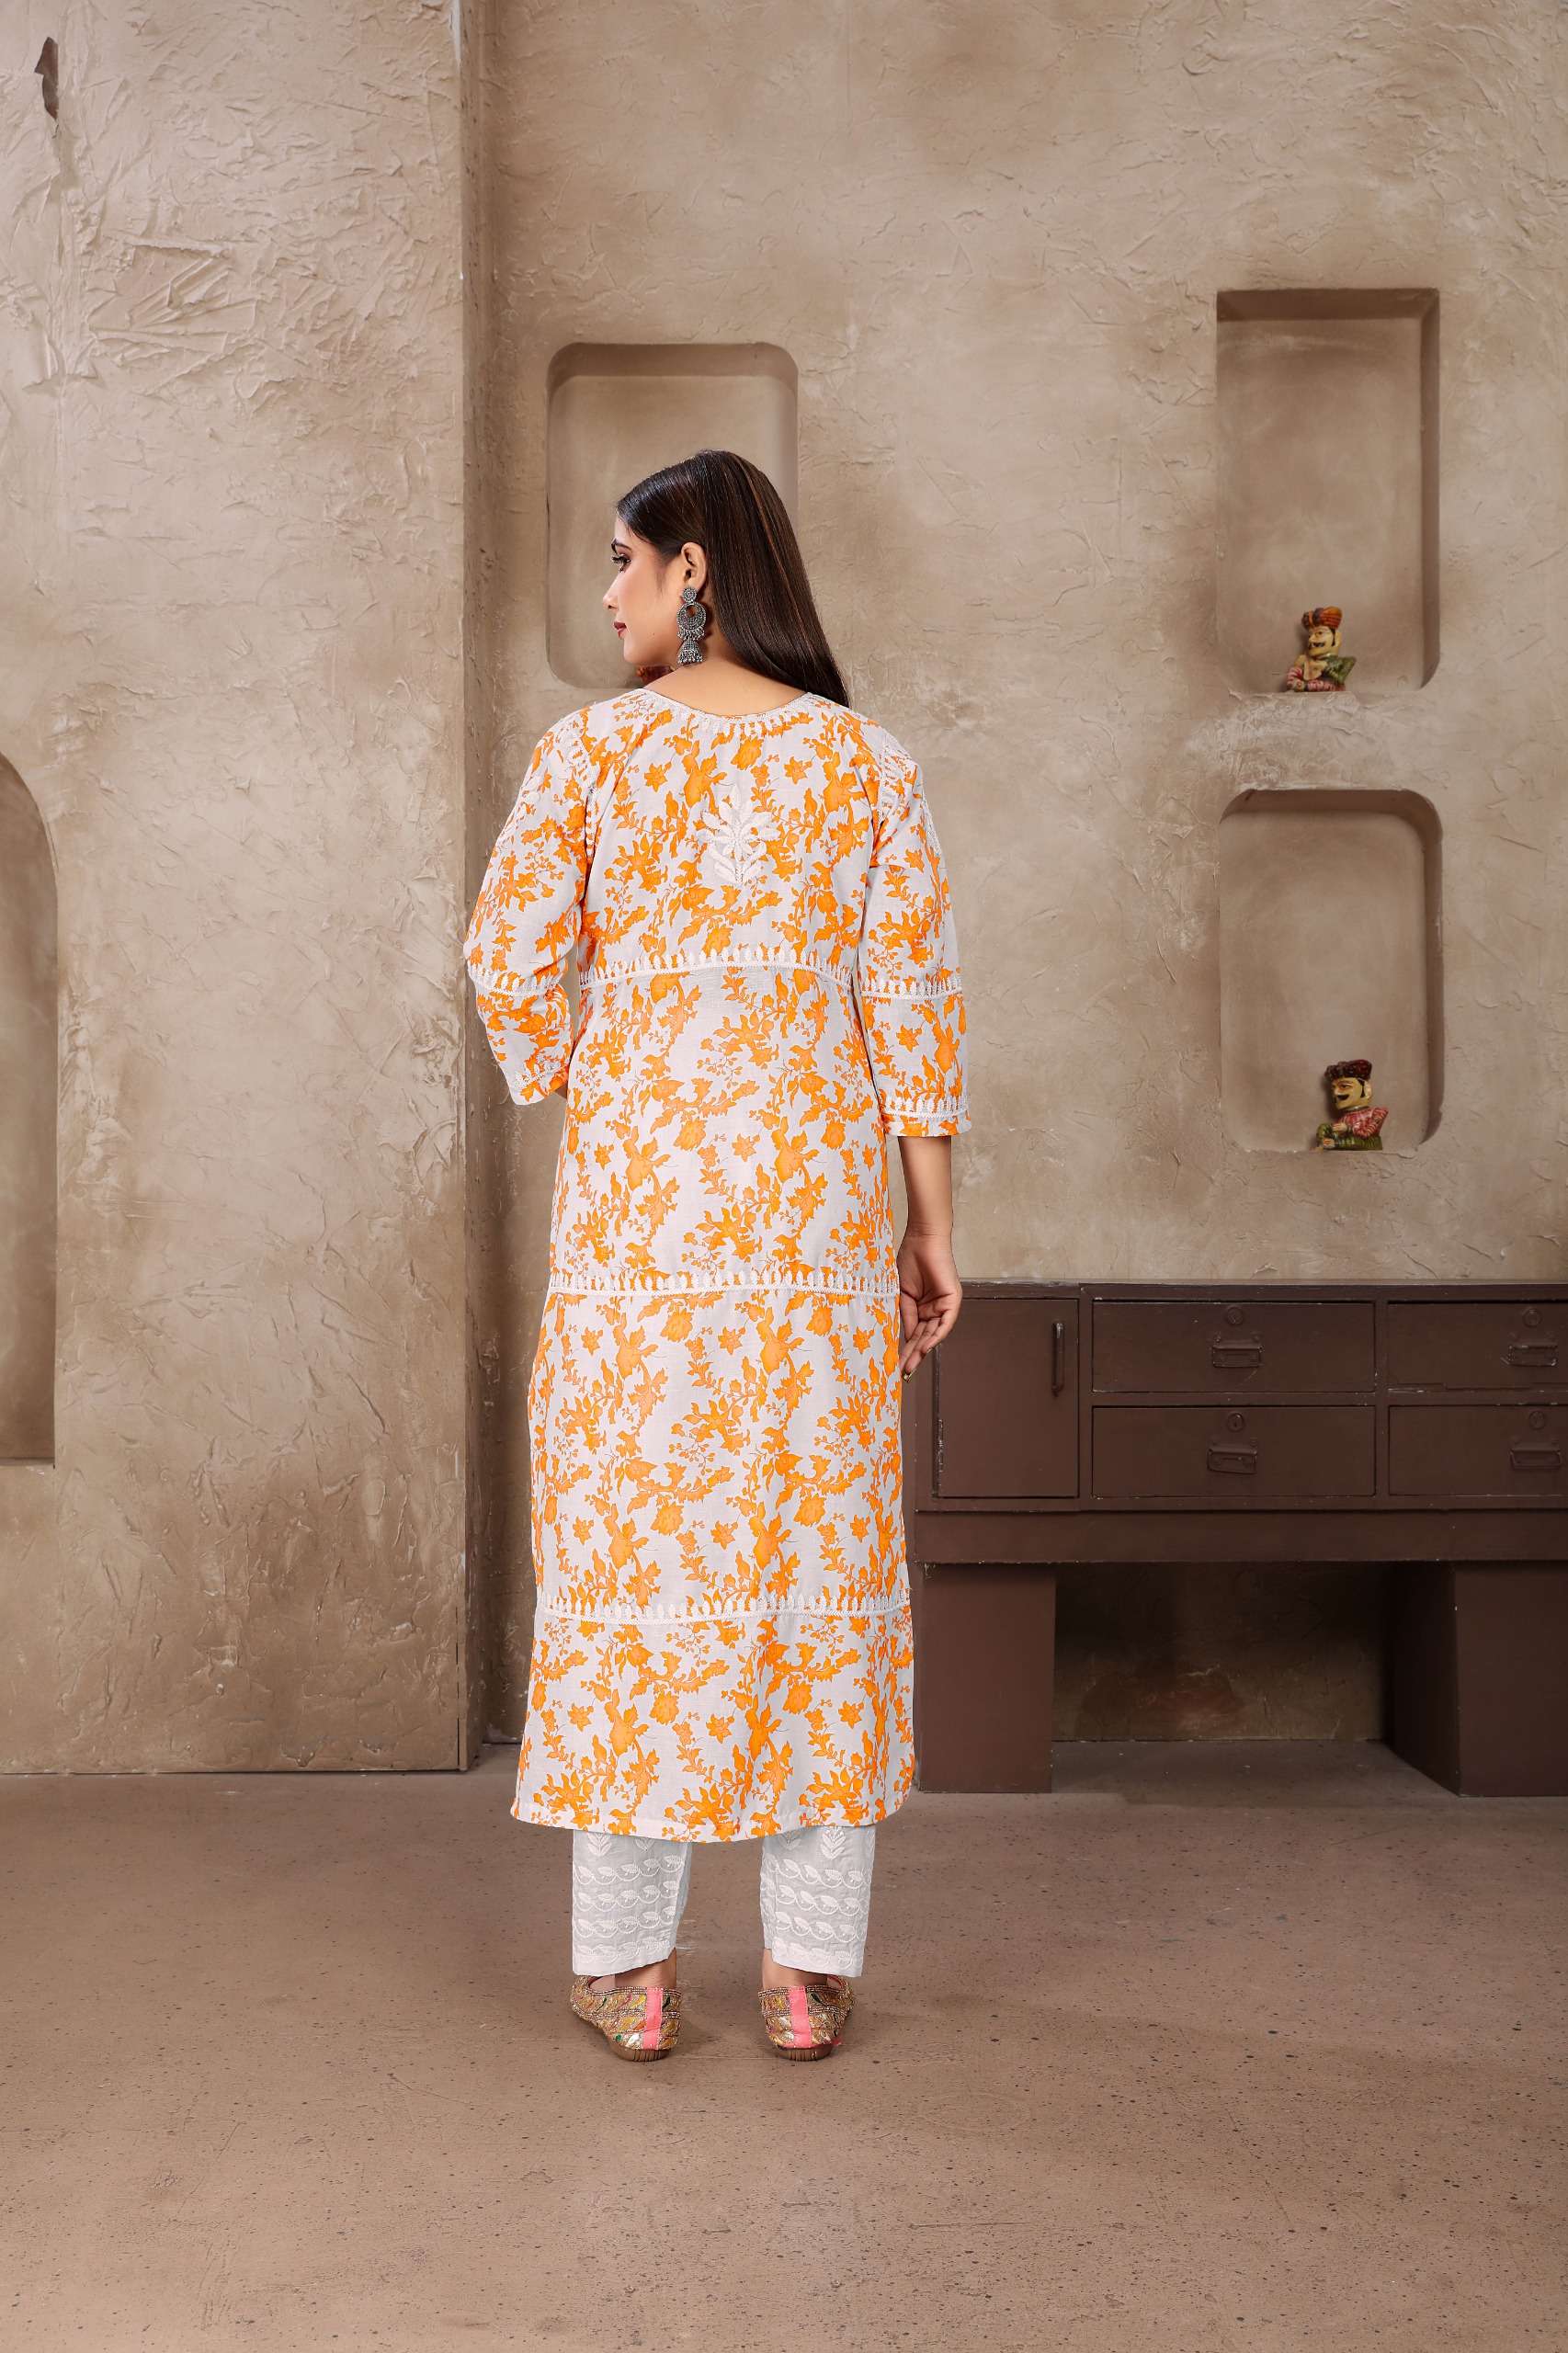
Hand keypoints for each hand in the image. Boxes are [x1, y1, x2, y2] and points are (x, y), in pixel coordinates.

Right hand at [895, 1228, 961, 1378]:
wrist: (921, 1240)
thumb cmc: (909, 1260)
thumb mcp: (902, 1293)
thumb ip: (905, 1315)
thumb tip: (904, 1338)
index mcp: (922, 1308)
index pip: (914, 1333)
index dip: (905, 1349)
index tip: (894, 1365)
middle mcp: (934, 1309)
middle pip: (923, 1337)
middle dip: (913, 1355)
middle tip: (903, 1373)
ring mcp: (944, 1306)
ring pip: (934, 1334)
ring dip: (922, 1350)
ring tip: (910, 1366)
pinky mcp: (953, 1300)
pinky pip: (945, 1323)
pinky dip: (936, 1335)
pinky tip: (926, 1348)